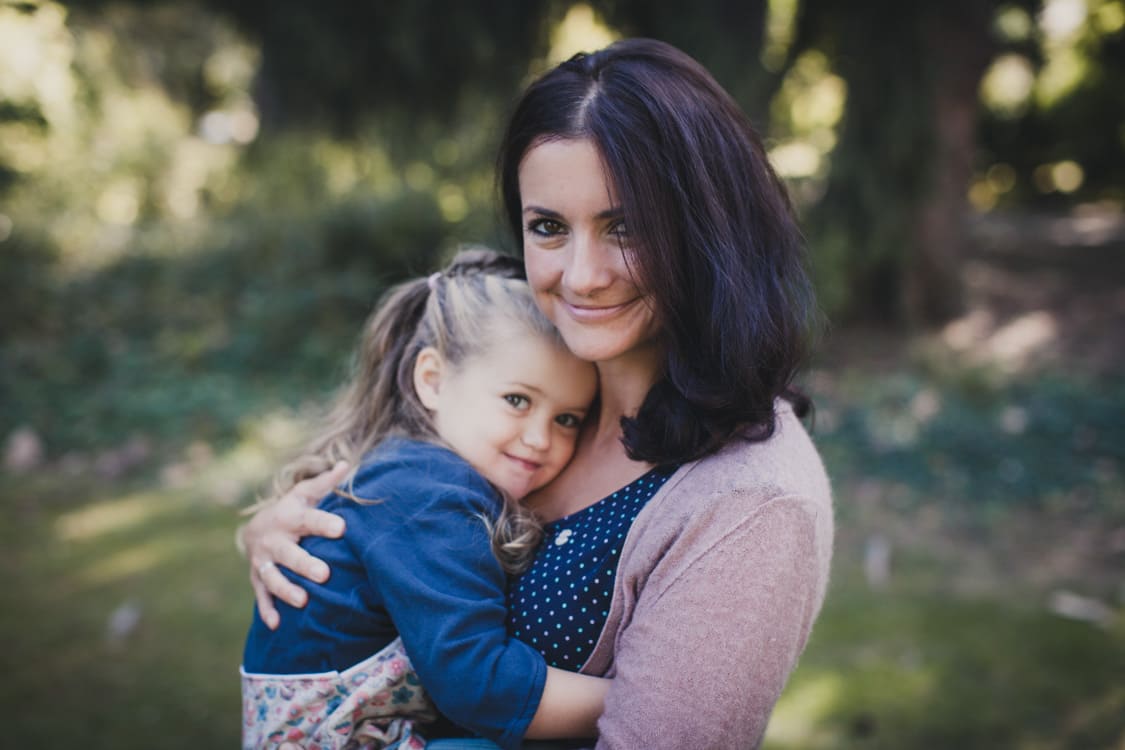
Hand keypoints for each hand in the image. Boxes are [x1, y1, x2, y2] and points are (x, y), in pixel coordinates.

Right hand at [241, 461, 349, 628]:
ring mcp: (264, 562)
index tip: (342, 528)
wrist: (255, 529)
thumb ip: (326, 483)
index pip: (308, 520)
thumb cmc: (291, 511)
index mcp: (289, 518)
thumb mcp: (305, 494)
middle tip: (324, 574)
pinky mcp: (258, 579)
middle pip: (289, 554)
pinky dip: (267, 610)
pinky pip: (261, 596)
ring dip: (286, 590)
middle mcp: (274, 541)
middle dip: (305, 564)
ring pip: (273, 578)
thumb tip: (346, 465)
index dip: (324, 523)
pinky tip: (276, 625)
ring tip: (303, 601)